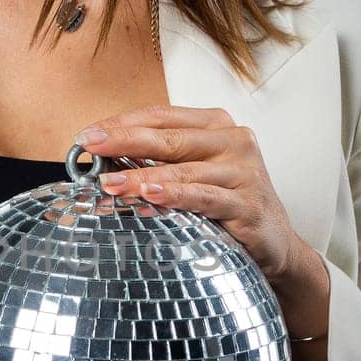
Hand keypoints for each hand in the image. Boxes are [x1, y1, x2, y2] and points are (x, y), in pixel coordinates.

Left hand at [74, 103, 302, 285]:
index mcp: (216, 125)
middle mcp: (234, 141)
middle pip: (169, 137)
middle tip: (90, 147)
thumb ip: (157, 163)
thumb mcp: (192, 175)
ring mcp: (244, 171)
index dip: (122, 123)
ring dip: (142, 176)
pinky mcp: (247, 203)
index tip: (88, 135)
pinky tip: (150, 196)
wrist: (273, 244)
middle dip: (123, 141)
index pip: (161, 116)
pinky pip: (203, 197)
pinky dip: (175, 196)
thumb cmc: (225, 204)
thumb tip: (102, 167)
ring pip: (183, 169)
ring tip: (110, 182)